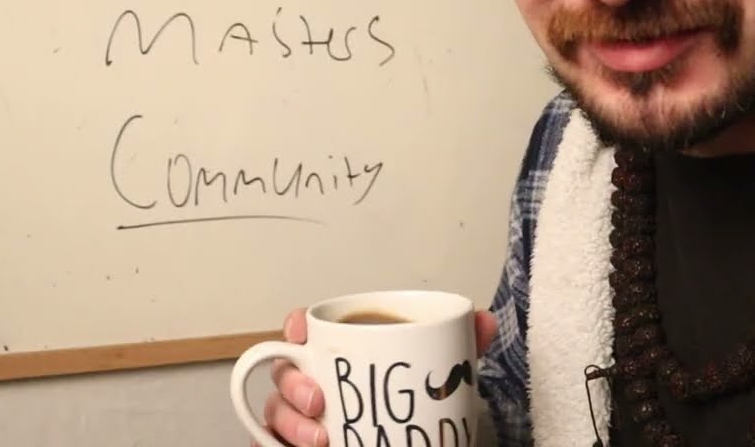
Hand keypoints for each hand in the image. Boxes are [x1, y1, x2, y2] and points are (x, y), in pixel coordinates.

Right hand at [254, 308, 498, 446]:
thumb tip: (485, 321)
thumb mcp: (436, 377)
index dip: (294, 326)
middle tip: (319, 401)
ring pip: (274, 411)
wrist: (409, 445)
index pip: (303, 330)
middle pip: (283, 370)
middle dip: (292, 383)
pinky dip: (273, 446)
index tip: (301, 332)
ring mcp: (300, 416)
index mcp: (338, 353)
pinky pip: (269, 443)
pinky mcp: (293, 444)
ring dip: (289, 423)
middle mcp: (312, 381)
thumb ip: (459, 349)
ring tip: (320, 440)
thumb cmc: (408, 406)